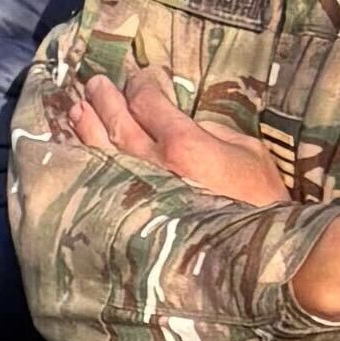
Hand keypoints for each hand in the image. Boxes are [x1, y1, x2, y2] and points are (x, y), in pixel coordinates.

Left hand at [64, 69, 284, 204]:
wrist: (255, 261)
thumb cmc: (260, 205)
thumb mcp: (249, 153)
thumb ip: (213, 130)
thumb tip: (185, 122)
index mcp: (183, 146)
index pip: (148, 102)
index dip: (142, 85)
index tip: (141, 79)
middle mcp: (151, 167)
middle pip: (118, 123)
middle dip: (105, 100)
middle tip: (96, 85)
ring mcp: (135, 197)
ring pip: (102, 153)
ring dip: (88, 128)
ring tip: (78, 110)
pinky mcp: (130, 221)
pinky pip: (100, 187)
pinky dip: (87, 165)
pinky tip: (81, 155)